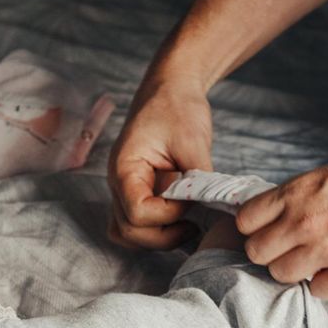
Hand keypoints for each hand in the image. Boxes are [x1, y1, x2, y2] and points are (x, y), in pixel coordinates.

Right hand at [107, 74, 214, 250]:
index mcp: (124, 168)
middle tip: (194, 225)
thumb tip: (208, 206)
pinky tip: (177, 221)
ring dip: (156, 238)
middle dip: (164, 235)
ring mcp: (124, 190)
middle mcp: (118, 183)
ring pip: (127, 233)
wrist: (170, 89)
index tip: (190, 200)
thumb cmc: (177, 107)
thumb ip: (198, 177)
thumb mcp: (192, 140)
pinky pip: (132, 224)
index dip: (168, 215)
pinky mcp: (136, 192)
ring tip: (186, 226)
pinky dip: (152, 232)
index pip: (137, 212)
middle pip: (129, 230)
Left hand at [235, 143, 327, 299]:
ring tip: (319, 262)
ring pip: (282, 275)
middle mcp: (304, 222)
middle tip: (293, 250)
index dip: (256, 228)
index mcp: (299, 191)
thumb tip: (287, 212)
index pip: (246, 220)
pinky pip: (317, 291)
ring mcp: (327, 250)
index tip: (270, 231)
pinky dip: (326, 285)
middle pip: (257, 252)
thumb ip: (306, 197)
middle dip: (272, 252)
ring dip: (297, 271)